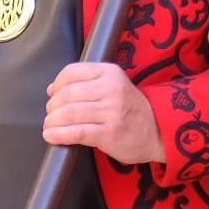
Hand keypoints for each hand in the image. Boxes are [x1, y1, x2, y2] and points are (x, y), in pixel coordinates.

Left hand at [43, 62, 163, 165]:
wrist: (159, 131)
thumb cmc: (131, 109)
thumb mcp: (115, 85)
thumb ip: (87, 83)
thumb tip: (52, 89)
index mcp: (110, 73)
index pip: (72, 72)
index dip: (57, 84)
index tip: (53, 94)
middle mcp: (111, 89)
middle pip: (67, 94)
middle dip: (52, 106)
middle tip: (51, 115)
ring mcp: (111, 112)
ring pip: (69, 113)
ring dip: (52, 121)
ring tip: (49, 126)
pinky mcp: (109, 134)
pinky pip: (76, 132)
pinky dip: (59, 135)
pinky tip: (51, 136)